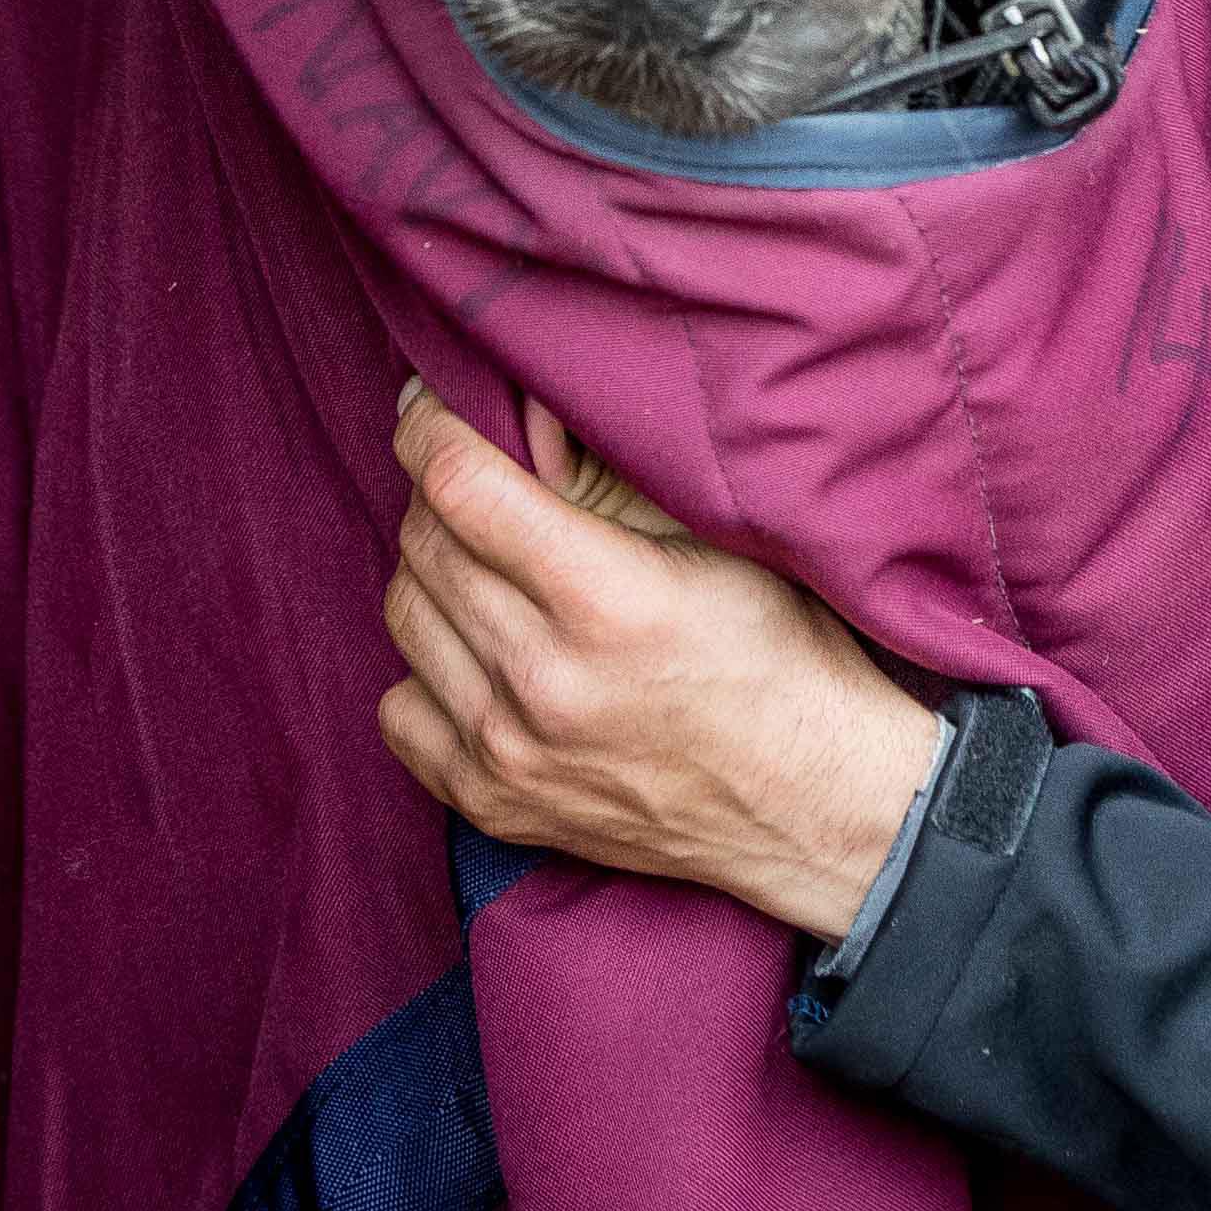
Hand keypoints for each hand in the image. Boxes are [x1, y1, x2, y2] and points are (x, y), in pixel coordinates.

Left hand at [375, 381, 943, 941]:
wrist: (810, 802)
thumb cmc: (779, 653)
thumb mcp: (719, 539)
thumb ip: (611, 476)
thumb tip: (519, 407)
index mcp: (607, 596)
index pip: (460, 485)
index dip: (431, 427)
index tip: (434, 408)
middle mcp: (543, 678)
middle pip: (424, 543)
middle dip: (441, 492)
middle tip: (481, 477)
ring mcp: (508, 750)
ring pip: (404, 617)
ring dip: (436, 574)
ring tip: (489, 564)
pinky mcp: (492, 803)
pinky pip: (400, 708)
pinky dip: (428, 669)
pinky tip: (483, 652)